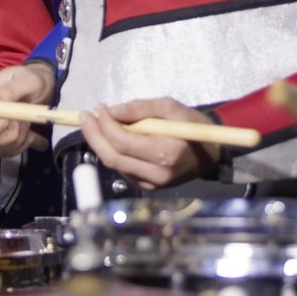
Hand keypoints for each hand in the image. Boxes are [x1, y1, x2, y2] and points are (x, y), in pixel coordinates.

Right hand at [0, 62, 54, 157]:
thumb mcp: (27, 80)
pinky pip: (5, 152)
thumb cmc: (33, 79)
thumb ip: (9, 90)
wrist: (42, 86)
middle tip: (22, 122)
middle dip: (4, 137)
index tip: (7, 121)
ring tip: (27, 124)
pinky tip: (30, 134)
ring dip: (16, 140)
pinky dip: (21, 146)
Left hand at [80, 98, 220, 189]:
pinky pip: (122, 170)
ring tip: (94, 124)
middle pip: (113, 157)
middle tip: (85, 116)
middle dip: (94, 135)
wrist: (211, 153)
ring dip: (99, 144)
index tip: (99, 108)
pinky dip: (111, 153)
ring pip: (114, 165)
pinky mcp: (148, 188)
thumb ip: (141, 108)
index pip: (123, 142)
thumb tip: (112, 111)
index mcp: (166, 153)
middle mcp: (157, 174)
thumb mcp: (171, 107)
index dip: (105, 125)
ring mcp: (152, 184)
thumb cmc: (191, 125)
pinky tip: (109, 138)